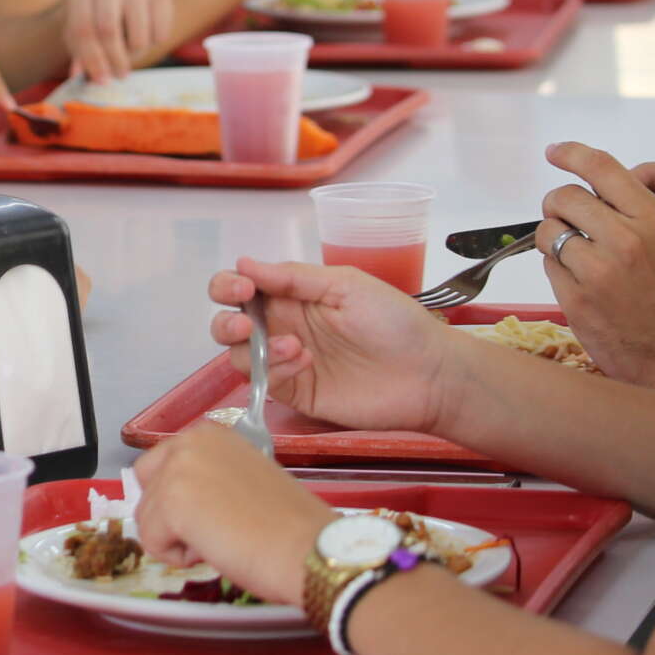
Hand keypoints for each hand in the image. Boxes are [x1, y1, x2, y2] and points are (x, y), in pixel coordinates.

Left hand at [61, 0, 177, 83]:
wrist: (118, 2)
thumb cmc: (94, 25)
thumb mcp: (80, 39)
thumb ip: (80, 56)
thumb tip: (80, 77)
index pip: (83, 28)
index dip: (92, 59)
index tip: (100, 79)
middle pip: (108, 27)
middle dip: (113, 58)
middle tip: (119, 75)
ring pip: (137, 31)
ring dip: (135, 53)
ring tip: (131, 55)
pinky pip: (160, 26)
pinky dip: (154, 42)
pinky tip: (148, 39)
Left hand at [130, 425, 335, 605]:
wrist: (310, 550)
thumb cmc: (287, 526)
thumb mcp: (242, 481)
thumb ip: (208, 479)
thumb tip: (184, 501)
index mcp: (211, 434)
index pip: (162, 466)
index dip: (181, 499)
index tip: (215, 514)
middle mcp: (190, 442)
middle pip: (147, 487)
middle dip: (169, 517)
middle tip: (214, 531)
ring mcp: (177, 469)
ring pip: (146, 518)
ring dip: (176, 540)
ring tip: (223, 540)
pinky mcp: (172, 502)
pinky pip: (150, 540)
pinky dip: (176, 557)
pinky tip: (215, 550)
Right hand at [207, 257, 459, 434]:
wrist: (428, 375)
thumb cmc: (395, 321)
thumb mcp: (347, 284)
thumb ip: (294, 276)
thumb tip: (244, 262)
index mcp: (294, 294)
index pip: (244, 286)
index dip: (230, 285)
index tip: (242, 289)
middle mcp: (283, 325)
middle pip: (229, 322)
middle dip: (226, 321)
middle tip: (246, 324)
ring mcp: (286, 361)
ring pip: (238, 355)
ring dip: (251, 347)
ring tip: (291, 346)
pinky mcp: (295, 392)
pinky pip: (263, 381)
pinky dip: (274, 370)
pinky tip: (303, 362)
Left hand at [538, 142, 654, 398]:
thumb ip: (634, 216)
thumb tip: (589, 194)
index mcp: (654, 220)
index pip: (602, 168)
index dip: (572, 154)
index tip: (555, 151)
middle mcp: (624, 240)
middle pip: (564, 197)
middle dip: (559, 206)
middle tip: (567, 220)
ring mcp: (596, 271)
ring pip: (548, 232)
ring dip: (555, 240)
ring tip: (580, 258)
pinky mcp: (575, 299)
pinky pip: (547, 266)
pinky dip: (557, 269)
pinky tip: (581, 284)